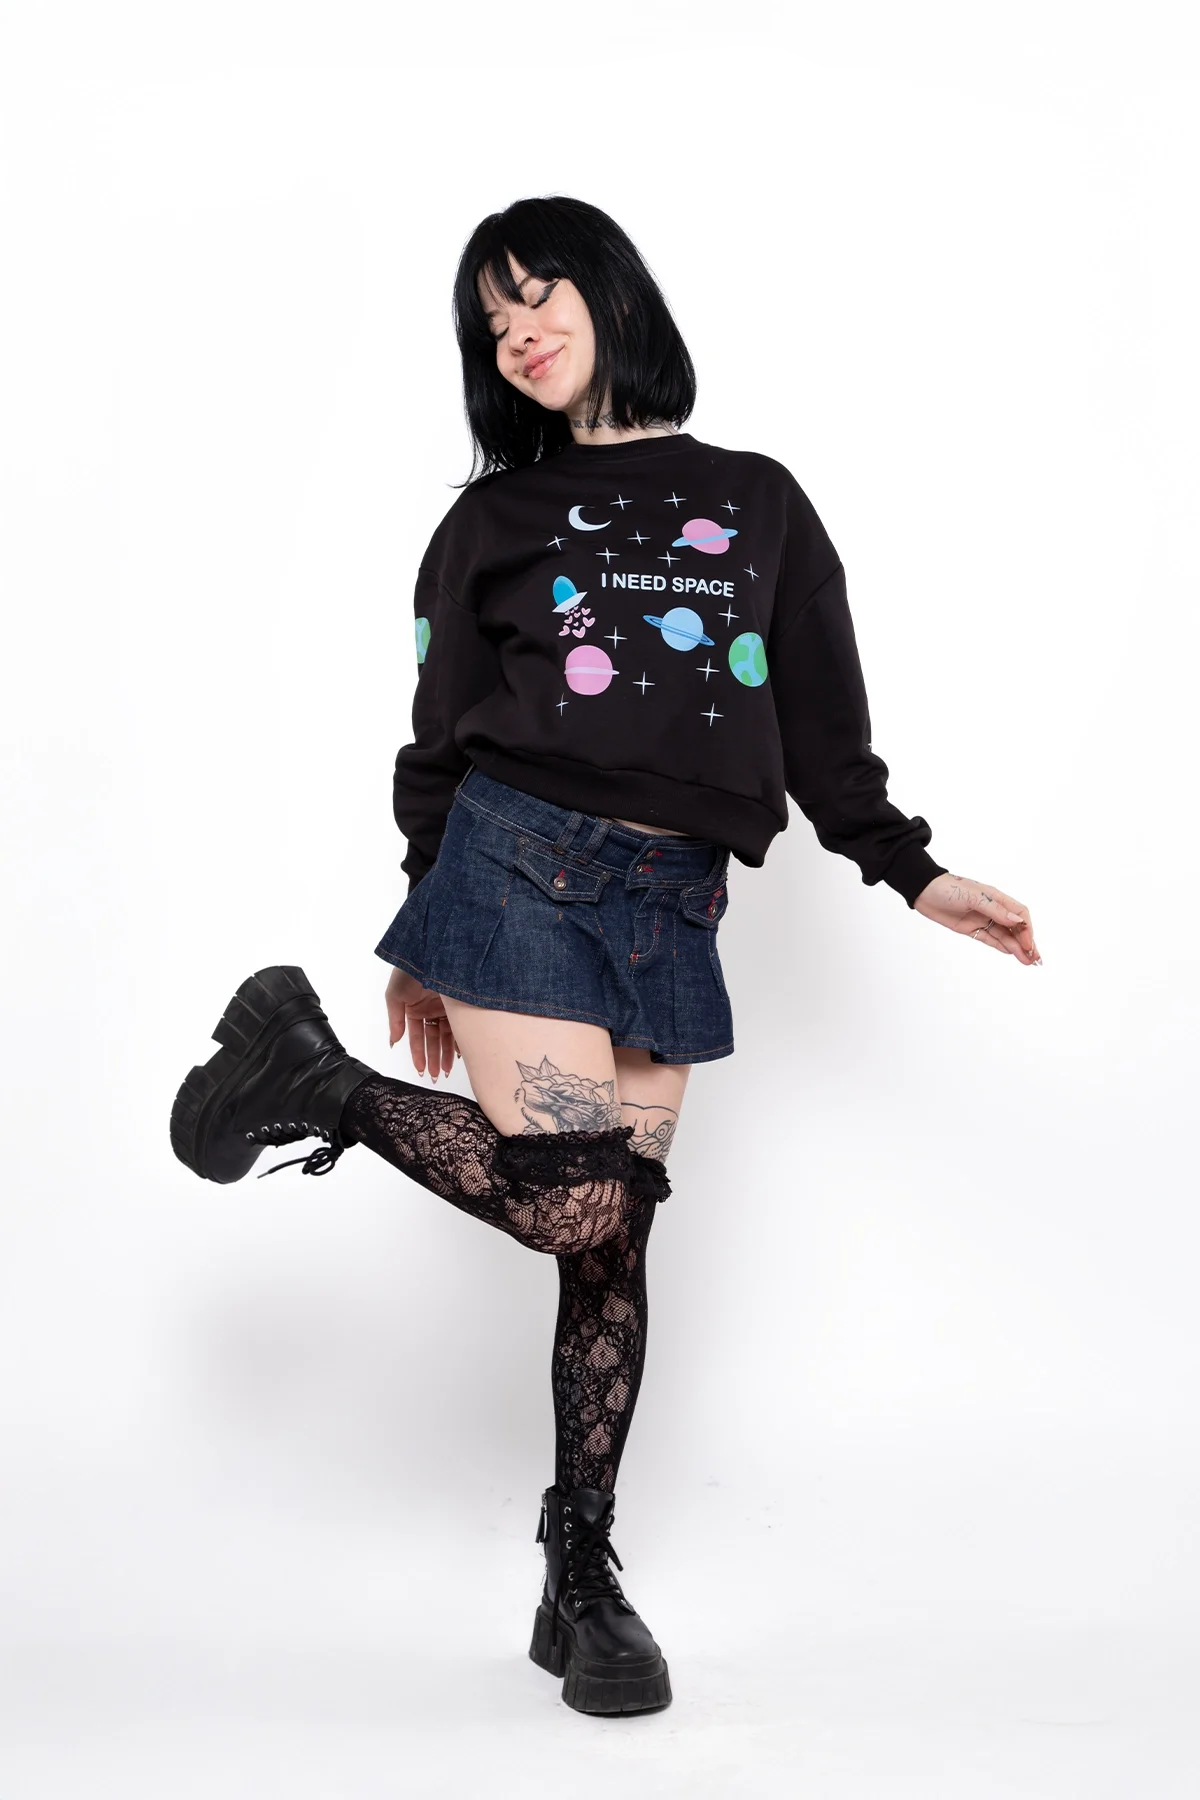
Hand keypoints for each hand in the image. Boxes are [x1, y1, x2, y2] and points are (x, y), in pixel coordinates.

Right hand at [385, 966, 459, 1080]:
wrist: (430, 949)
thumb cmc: (411, 968)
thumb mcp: (396, 994)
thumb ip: (395, 1019)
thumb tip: (393, 1041)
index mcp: (416, 1009)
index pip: (417, 1037)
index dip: (418, 1054)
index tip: (420, 1069)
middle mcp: (432, 1009)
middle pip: (433, 1040)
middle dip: (433, 1058)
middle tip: (434, 1075)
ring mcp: (448, 1007)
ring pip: (448, 1035)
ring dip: (446, 1054)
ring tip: (446, 1071)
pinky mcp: (462, 1003)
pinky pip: (462, 1025)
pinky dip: (461, 1039)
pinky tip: (460, 1054)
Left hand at [913, 872, 1041, 965]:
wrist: (924, 891)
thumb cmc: (948, 889)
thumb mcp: (972, 897)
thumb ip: (995, 910)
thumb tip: (1017, 921)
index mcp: (996, 898)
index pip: (1019, 914)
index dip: (1026, 930)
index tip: (1028, 944)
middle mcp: (992, 909)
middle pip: (1015, 927)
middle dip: (1026, 942)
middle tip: (1035, 959)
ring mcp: (982, 919)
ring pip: (1004, 936)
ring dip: (1016, 948)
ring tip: (1028, 962)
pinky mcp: (971, 928)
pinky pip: (991, 939)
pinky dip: (1002, 946)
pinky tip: (1013, 954)